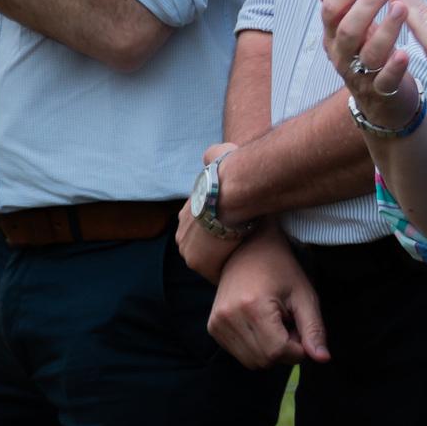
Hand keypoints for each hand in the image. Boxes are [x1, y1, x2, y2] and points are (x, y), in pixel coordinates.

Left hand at [176, 141, 252, 280]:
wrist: (231, 192)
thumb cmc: (231, 173)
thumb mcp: (218, 158)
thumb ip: (213, 155)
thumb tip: (211, 153)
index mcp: (186, 211)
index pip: (202, 226)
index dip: (221, 227)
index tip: (237, 227)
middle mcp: (181, 231)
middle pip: (203, 245)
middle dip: (219, 246)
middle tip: (242, 244)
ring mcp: (186, 248)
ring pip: (208, 259)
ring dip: (223, 259)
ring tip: (245, 256)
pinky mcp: (196, 262)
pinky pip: (215, 272)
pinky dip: (227, 269)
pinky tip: (243, 263)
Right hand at [207, 232, 328, 369]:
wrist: (248, 247)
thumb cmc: (281, 268)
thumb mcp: (304, 295)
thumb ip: (314, 329)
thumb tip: (323, 359)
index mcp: (253, 307)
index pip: (278, 352)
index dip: (297, 348)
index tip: (302, 329)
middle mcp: (229, 317)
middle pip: (265, 360)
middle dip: (284, 350)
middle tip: (289, 323)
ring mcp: (217, 323)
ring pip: (252, 361)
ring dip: (269, 350)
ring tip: (275, 322)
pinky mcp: (213, 327)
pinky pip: (239, 354)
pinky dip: (255, 347)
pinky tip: (261, 324)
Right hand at [302, 0, 421, 132]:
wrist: (380, 100)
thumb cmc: (364, 50)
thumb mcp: (348, 22)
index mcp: (333, 34)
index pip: (332, 8)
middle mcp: (343, 55)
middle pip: (349, 29)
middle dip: (368, 3)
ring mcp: (361, 75)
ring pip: (369, 53)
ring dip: (386, 29)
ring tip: (401, 7)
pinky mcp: (382, 92)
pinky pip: (385, 80)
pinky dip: (394, 67)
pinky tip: (404, 52)